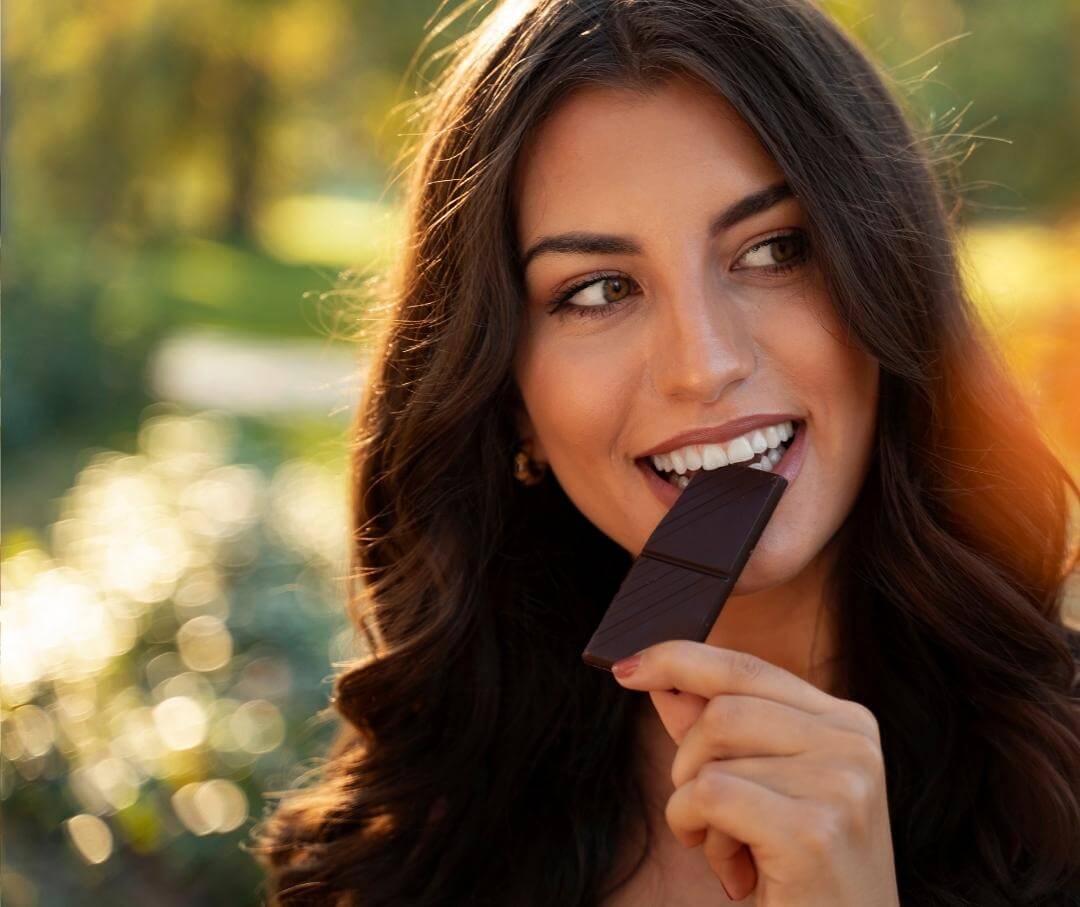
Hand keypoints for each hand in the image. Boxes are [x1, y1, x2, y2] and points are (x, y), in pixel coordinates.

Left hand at [611, 640, 899, 905]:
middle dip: (687, 764)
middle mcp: (852, 743)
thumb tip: (660, 678)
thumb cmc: (799, 877)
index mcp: (845, 723)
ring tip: (732, 850)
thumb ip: (713, 731)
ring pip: (710, 755)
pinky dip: (695, 829)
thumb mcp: (757, 792)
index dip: (678, 660)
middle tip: (704, 817)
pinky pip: (708, 795)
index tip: (628, 668)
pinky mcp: (812, 830)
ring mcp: (839, 784)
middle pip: (720, 709)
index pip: (745, 667)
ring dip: (694, 809)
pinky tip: (732, 871)